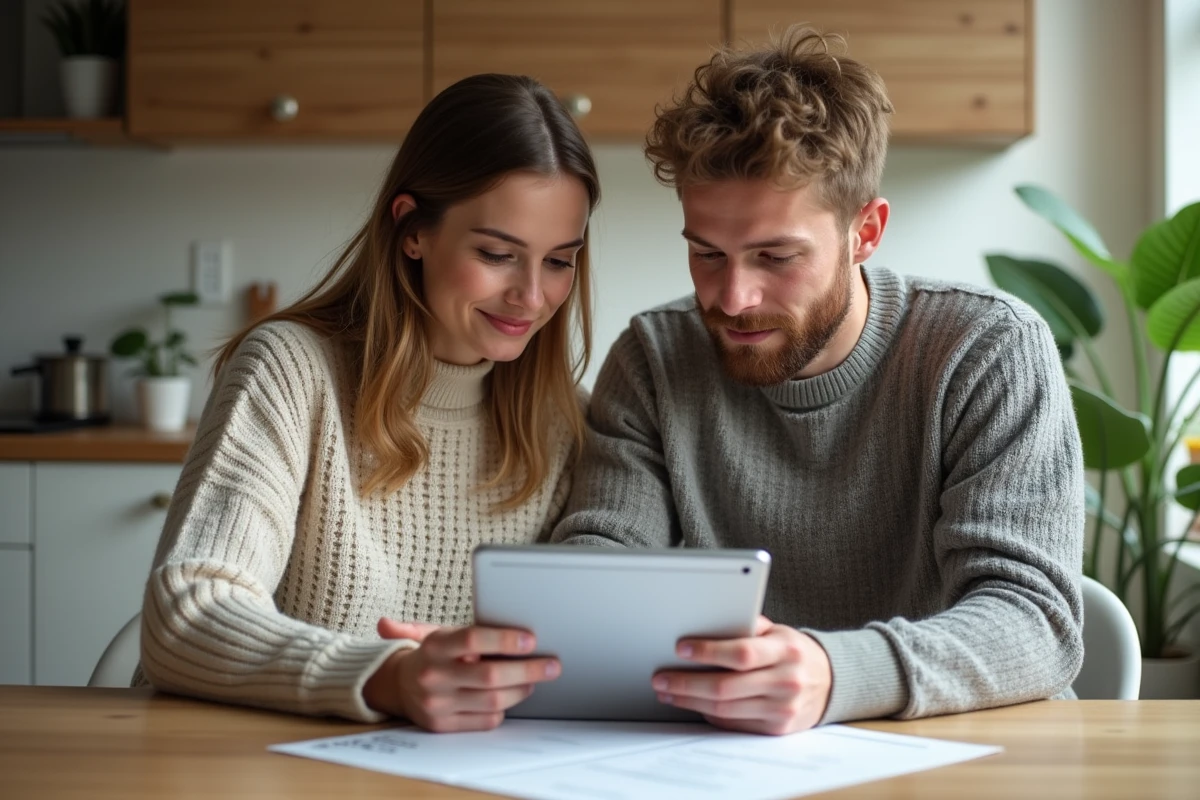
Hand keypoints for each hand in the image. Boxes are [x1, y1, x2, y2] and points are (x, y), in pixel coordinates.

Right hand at [363, 622, 560, 732]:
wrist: (398, 686)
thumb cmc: (432, 654)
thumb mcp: (435, 631)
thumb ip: (456, 625)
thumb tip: (436, 617)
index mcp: (435, 646)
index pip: (473, 639)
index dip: (505, 639)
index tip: (531, 639)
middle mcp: (434, 676)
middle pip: (490, 676)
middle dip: (528, 670)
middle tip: (552, 665)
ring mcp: (438, 704)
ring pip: (492, 701)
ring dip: (521, 690)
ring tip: (534, 679)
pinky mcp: (443, 725)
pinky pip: (484, 721)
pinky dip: (503, 709)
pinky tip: (511, 696)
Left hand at [652, 616, 831, 735]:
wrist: (829, 683)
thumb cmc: (793, 652)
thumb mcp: (778, 632)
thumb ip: (748, 626)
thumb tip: (708, 622)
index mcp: (785, 651)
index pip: (742, 653)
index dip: (709, 651)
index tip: (681, 648)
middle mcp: (786, 681)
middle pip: (726, 686)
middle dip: (687, 683)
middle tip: (661, 679)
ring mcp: (782, 709)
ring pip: (725, 709)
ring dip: (690, 701)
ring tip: (668, 692)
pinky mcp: (776, 729)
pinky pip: (733, 724)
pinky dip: (709, 714)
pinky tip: (693, 704)